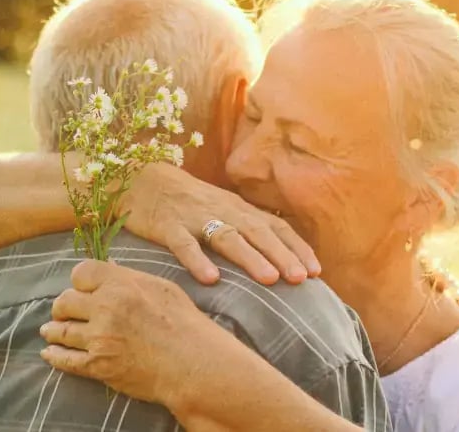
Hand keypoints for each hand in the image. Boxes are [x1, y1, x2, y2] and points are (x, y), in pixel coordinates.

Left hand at [39, 260, 228, 405]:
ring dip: (53, 330)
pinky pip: (65, 359)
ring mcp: (99, 337)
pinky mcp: (98, 365)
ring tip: (50, 330)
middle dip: (63, 306)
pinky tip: (49, 353)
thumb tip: (110, 270)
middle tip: (63, 311)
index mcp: (121, 284)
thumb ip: (130, 279)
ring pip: (61, 330)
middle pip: (65, 301)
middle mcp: (105, 307)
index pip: (80, 273)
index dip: (79, 281)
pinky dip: (54, 356)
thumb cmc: (185, 324)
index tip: (80, 289)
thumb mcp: (161, 288)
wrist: (194, 363)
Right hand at [120, 162, 319, 284]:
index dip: (296, 247)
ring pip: (227, 237)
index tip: (317, 272)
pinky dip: (197, 260)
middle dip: (282, 255)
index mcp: (238, 209)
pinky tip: (210, 279)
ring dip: (250, 258)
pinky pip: (184, 244)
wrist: (141, 179)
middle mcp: (222, 211)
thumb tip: (278, 260)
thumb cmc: (187, 202)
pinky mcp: (167, 226)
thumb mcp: (221, 210)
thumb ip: (246, 230)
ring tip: (270, 280)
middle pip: (258, 232)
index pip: (275, 226)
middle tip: (302, 279)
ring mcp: (195, 217)